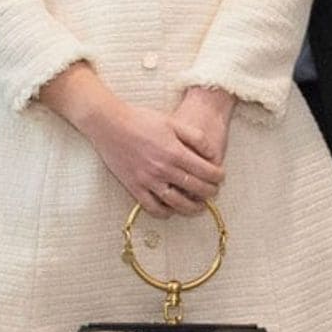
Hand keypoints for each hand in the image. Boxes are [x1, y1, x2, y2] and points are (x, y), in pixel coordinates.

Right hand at [43, 65, 223, 217]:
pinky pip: (151, 207)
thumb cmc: (143, 120)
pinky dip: (164, 212)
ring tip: (199, 207)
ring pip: (176, 203)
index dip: (218, 177)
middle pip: (195, 188)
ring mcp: (147, 180)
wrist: (110, 124)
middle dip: (210, 192)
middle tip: (214, 191)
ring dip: (192, 208)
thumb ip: (196, 138)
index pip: (205, 172)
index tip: (220, 177)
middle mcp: (163, 169)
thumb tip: (213, 154)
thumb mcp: (174, 122)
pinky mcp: (133, 187)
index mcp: (175, 152)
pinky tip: (172, 209)